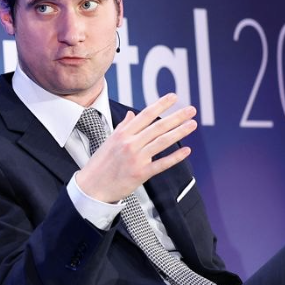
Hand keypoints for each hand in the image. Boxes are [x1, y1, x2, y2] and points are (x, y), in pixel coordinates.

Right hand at [75, 93, 196, 203]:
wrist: (91, 188)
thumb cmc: (100, 164)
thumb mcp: (109, 141)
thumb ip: (123, 127)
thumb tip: (131, 114)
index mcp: (122, 134)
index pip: (145, 114)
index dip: (160, 104)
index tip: (174, 97)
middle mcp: (130, 143)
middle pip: (157, 126)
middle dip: (176, 117)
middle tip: (191, 110)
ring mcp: (136, 158)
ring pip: (162, 142)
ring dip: (180, 132)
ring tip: (192, 124)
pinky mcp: (140, 173)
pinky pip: (162, 163)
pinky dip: (175, 157)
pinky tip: (187, 151)